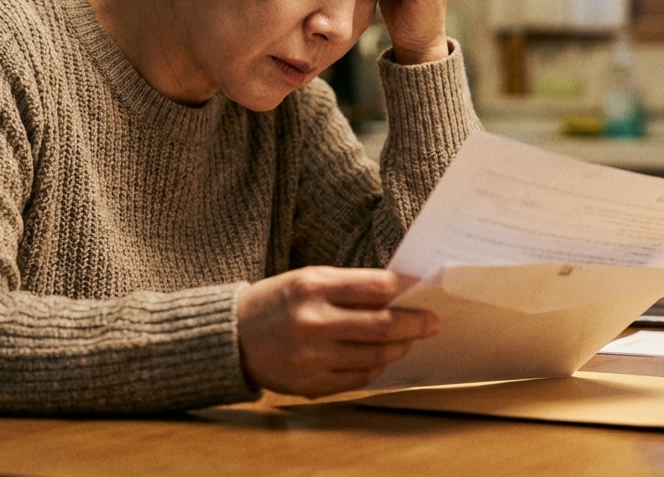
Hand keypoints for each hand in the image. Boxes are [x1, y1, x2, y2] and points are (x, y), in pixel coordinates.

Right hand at [236, 266, 438, 397]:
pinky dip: (375, 368)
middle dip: (415, 324)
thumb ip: (350, 284)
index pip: (376, 287)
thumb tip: (398, 290)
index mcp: (313, 287)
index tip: (422, 289)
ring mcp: (311, 357)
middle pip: (382, 326)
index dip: (405, 289)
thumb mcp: (308, 278)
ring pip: (374, 357)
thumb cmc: (277, 302)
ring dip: (398, 348)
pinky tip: (380, 358)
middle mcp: (312, 322)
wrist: (231, 337)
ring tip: (407, 340)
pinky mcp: (309, 384)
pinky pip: (357, 379)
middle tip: (433, 322)